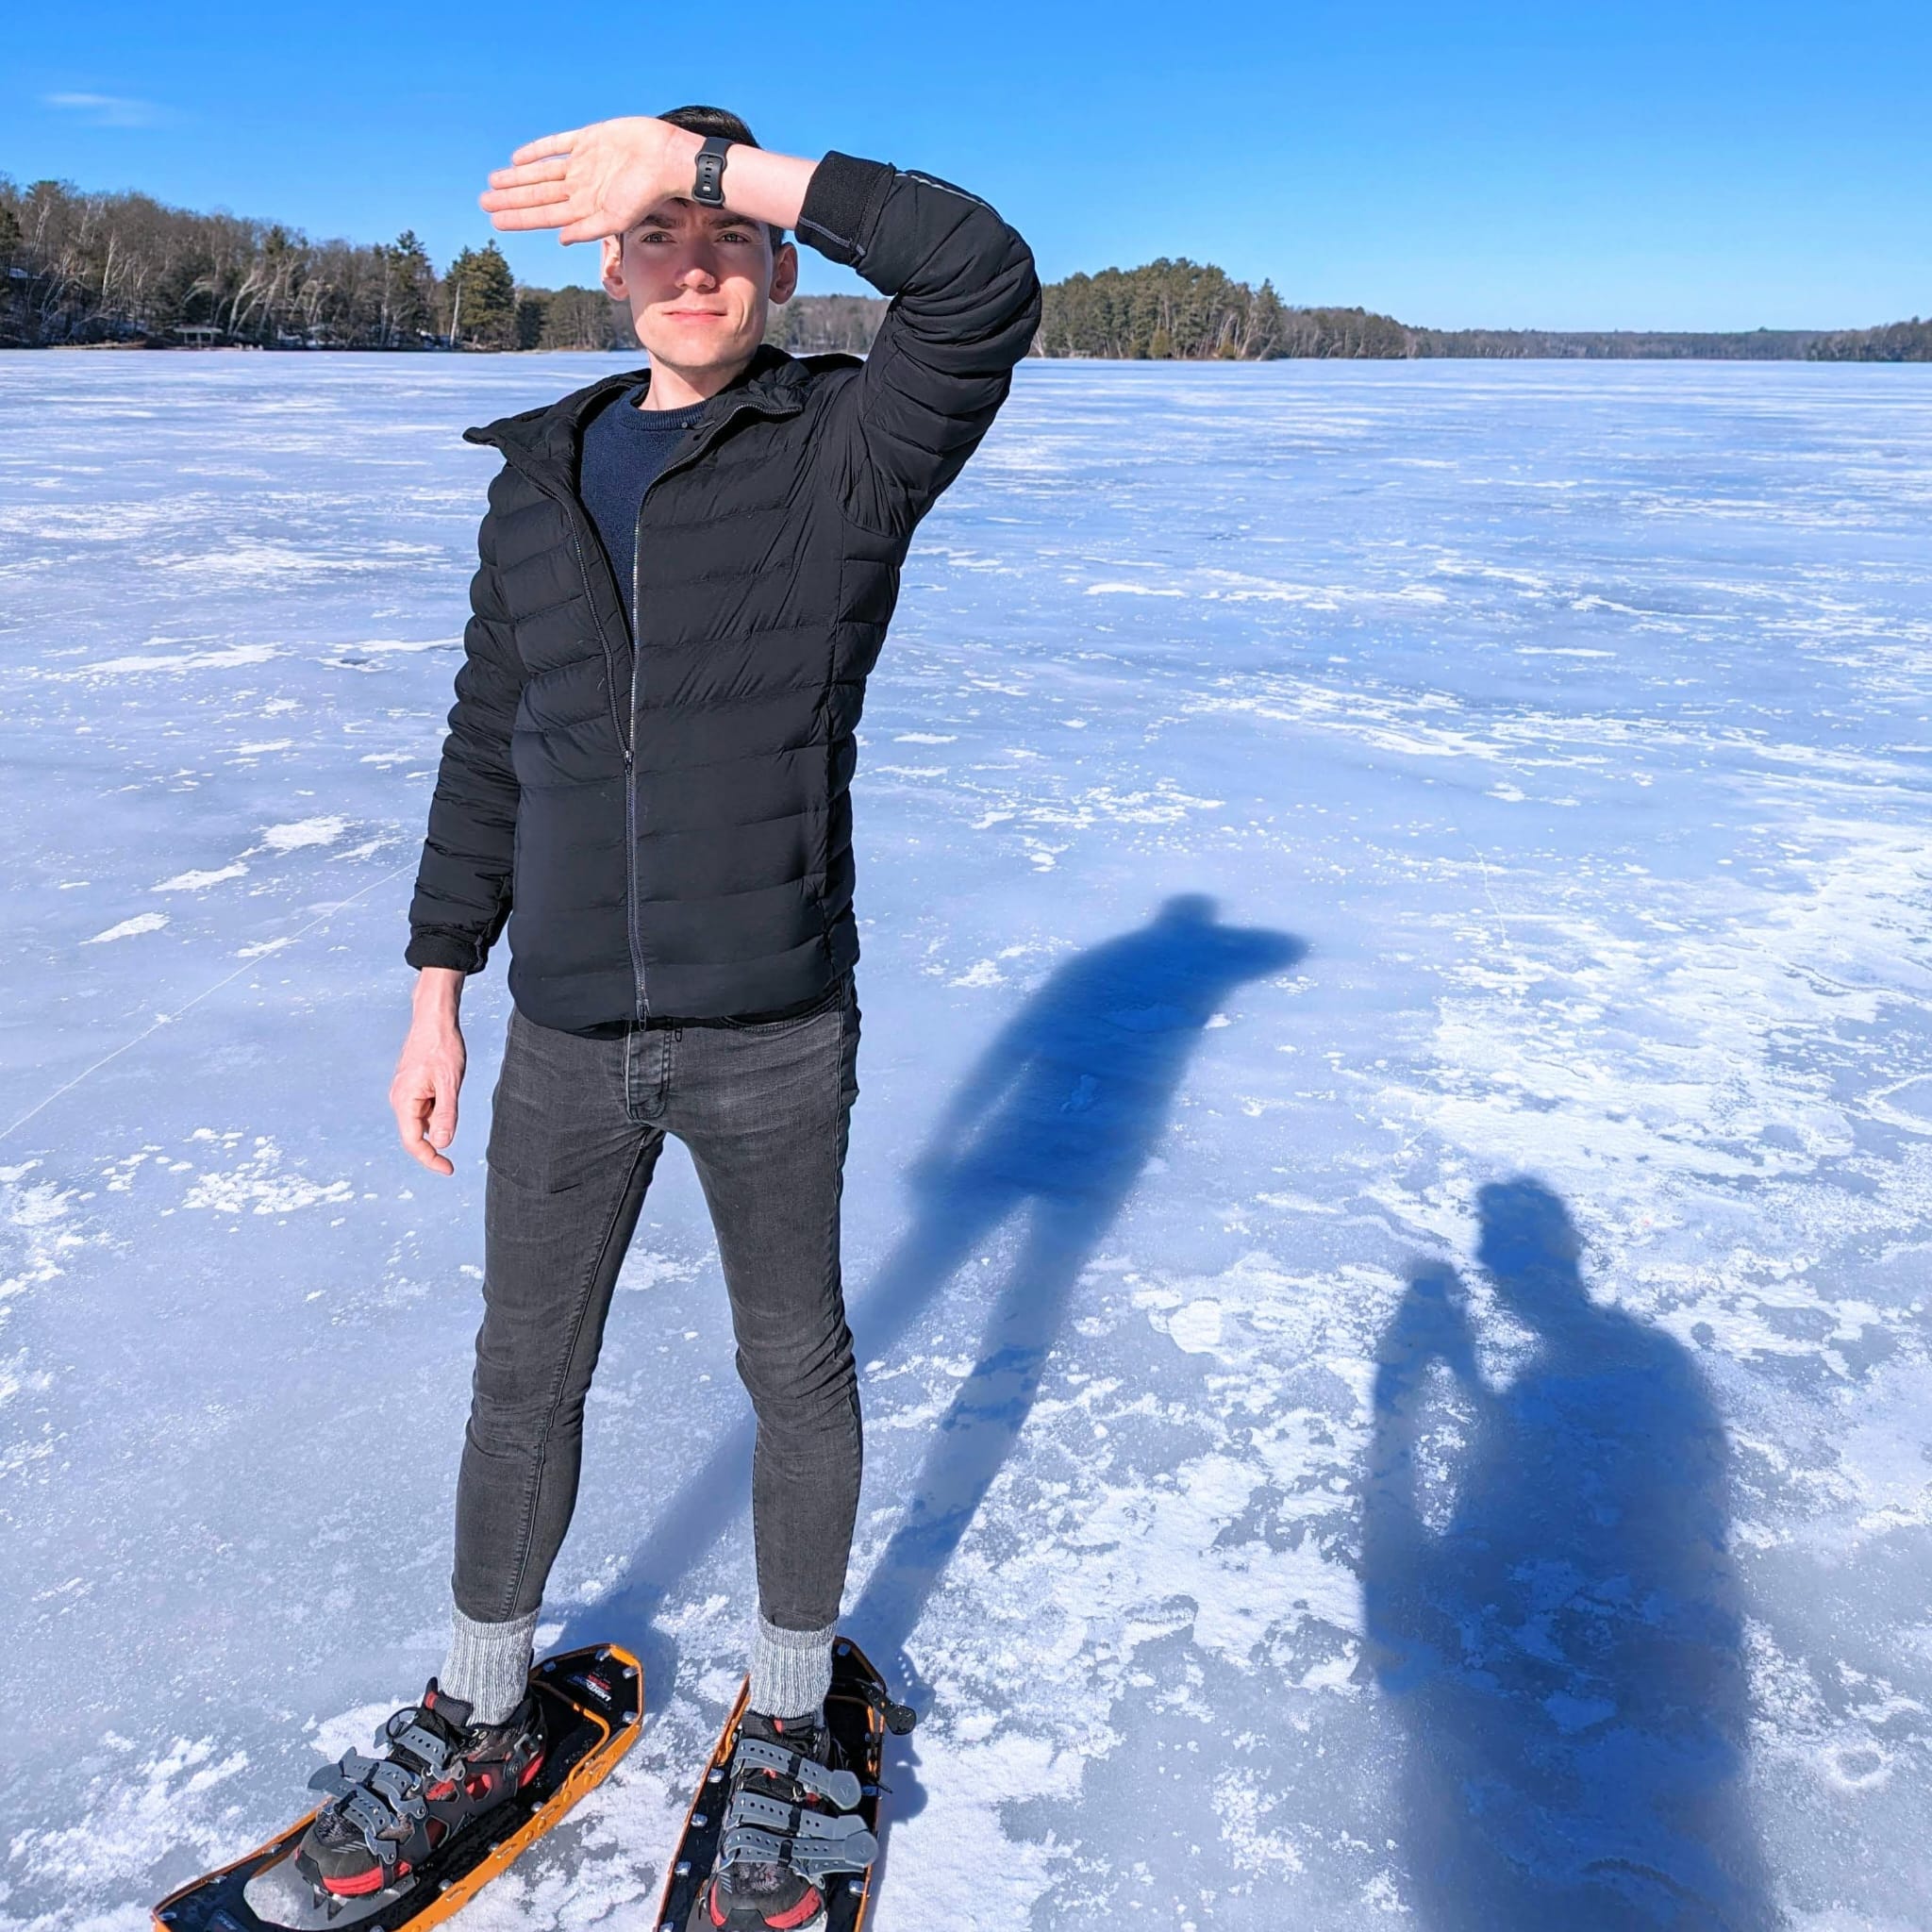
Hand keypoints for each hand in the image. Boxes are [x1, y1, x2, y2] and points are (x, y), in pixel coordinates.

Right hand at [392, 1004, 465, 1176]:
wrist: (435, 1019)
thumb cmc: (442, 1047)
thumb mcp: (450, 1083)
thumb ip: (446, 1114)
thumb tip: (442, 1143)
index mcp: (404, 1100)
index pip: (413, 1141)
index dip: (429, 1159)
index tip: (449, 1170)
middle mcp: (399, 1099)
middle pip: (415, 1134)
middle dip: (435, 1143)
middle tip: (458, 1148)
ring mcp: (404, 1092)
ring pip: (422, 1120)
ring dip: (440, 1119)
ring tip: (452, 1086)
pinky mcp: (412, 1086)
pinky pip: (425, 1107)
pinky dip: (438, 1109)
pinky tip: (448, 1087)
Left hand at [479, 117, 699, 245]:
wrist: (666, 159)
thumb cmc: (648, 194)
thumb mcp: (617, 219)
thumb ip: (589, 230)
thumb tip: (560, 239)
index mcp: (585, 209)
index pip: (544, 216)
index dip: (519, 218)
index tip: (495, 222)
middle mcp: (581, 188)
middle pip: (538, 196)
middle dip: (511, 200)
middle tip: (483, 203)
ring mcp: (583, 164)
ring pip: (542, 173)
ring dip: (517, 178)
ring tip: (493, 182)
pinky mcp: (588, 140)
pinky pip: (557, 146)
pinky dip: (538, 151)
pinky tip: (518, 158)